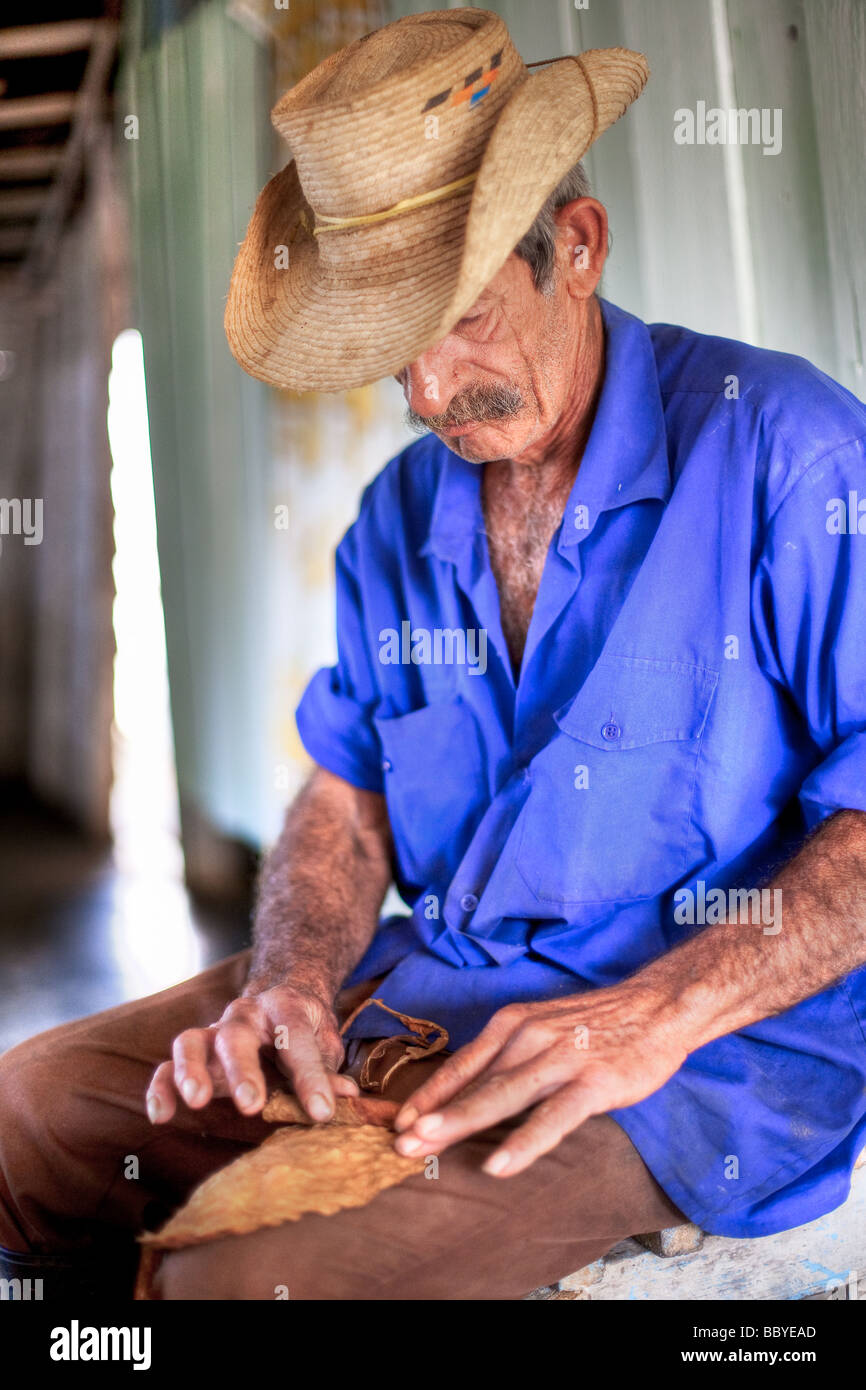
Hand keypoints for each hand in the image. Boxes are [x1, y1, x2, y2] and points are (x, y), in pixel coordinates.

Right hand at [146, 983, 358, 1124]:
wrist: (278, 1000)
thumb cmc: (304, 1029)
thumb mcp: (325, 1043)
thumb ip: (329, 1069)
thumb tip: (347, 1096)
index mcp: (284, 1007)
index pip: (296, 1039)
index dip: (310, 1076)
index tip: (322, 1111)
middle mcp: (244, 1015)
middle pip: (236, 1036)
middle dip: (242, 1070)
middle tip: (252, 1105)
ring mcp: (214, 1031)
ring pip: (191, 1042)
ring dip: (191, 1071)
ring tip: (197, 1101)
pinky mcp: (194, 1052)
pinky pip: (166, 1066)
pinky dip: (160, 1088)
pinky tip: (161, 1115)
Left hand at [393, 985, 687, 1176]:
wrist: (660, 1004)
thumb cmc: (599, 1023)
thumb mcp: (545, 1027)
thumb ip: (511, 1055)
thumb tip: (471, 1091)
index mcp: (514, 1023)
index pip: (462, 1064)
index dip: (429, 1095)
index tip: (397, 1122)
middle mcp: (530, 1037)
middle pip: (473, 1082)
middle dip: (431, 1115)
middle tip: (397, 1143)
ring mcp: (562, 1059)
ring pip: (503, 1095)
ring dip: (461, 1122)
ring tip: (427, 1146)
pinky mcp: (594, 1082)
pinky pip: (553, 1117)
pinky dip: (523, 1142)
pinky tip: (499, 1165)